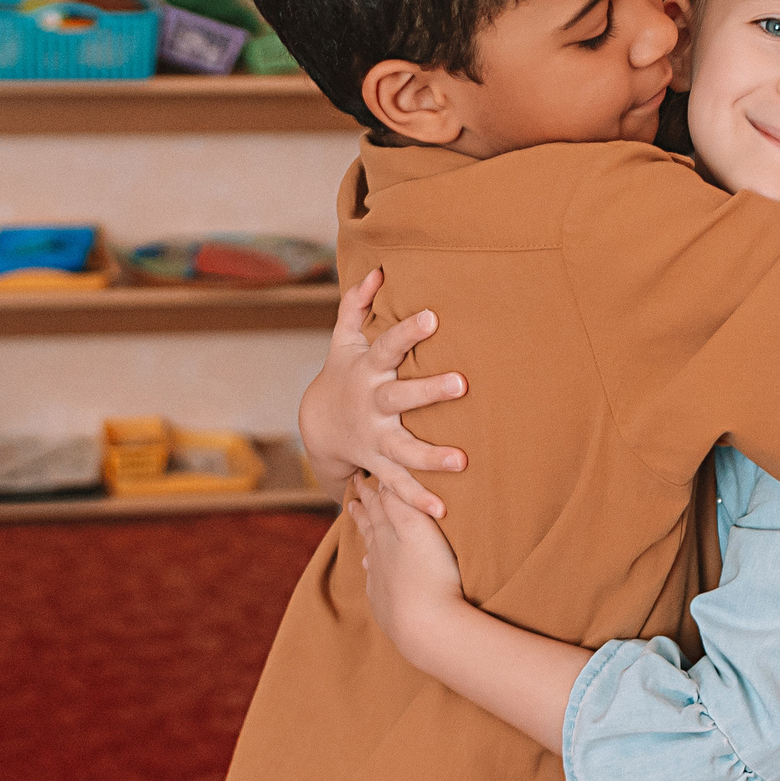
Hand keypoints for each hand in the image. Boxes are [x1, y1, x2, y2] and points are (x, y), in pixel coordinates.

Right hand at [297, 268, 467, 517]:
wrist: (317, 427)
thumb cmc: (343, 373)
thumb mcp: (344, 340)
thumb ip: (358, 305)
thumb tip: (377, 270)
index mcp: (368, 369)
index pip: (388, 346)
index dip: (408, 331)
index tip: (433, 316)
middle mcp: (372, 404)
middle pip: (400, 396)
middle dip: (429, 390)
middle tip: (462, 382)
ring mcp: (374, 438)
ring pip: (403, 448)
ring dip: (430, 456)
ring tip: (462, 461)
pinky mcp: (378, 464)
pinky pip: (398, 485)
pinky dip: (417, 499)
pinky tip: (443, 510)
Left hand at [349, 481, 469, 663]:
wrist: (425, 626)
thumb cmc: (429, 575)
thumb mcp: (417, 529)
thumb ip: (400, 503)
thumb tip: (384, 481)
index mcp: (386, 535)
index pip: (375, 507)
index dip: (368, 491)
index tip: (359, 477)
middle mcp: (377, 556)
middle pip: (368, 529)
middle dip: (362, 511)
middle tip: (351, 499)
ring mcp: (379, 582)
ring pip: (369, 554)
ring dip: (366, 539)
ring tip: (361, 530)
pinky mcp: (385, 604)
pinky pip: (373, 581)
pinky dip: (371, 570)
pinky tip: (370, 569)